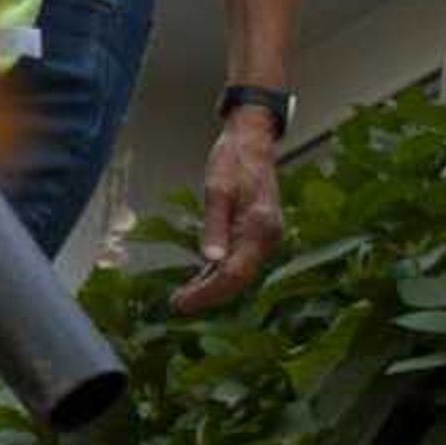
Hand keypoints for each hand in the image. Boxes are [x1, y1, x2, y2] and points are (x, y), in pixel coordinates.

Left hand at [173, 113, 283, 313]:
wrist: (252, 140)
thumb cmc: (234, 159)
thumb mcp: (218, 188)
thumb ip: (215, 225)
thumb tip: (210, 260)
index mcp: (261, 228)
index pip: (234, 274)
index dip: (208, 293)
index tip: (181, 302)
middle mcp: (268, 238)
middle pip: (238, 279)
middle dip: (208, 295)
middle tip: (177, 304)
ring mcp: (264, 237)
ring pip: (239, 273)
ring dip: (212, 286)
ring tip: (183, 296)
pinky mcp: (256, 234)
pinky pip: (239, 260)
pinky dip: (219, 272)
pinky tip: (200, 279)